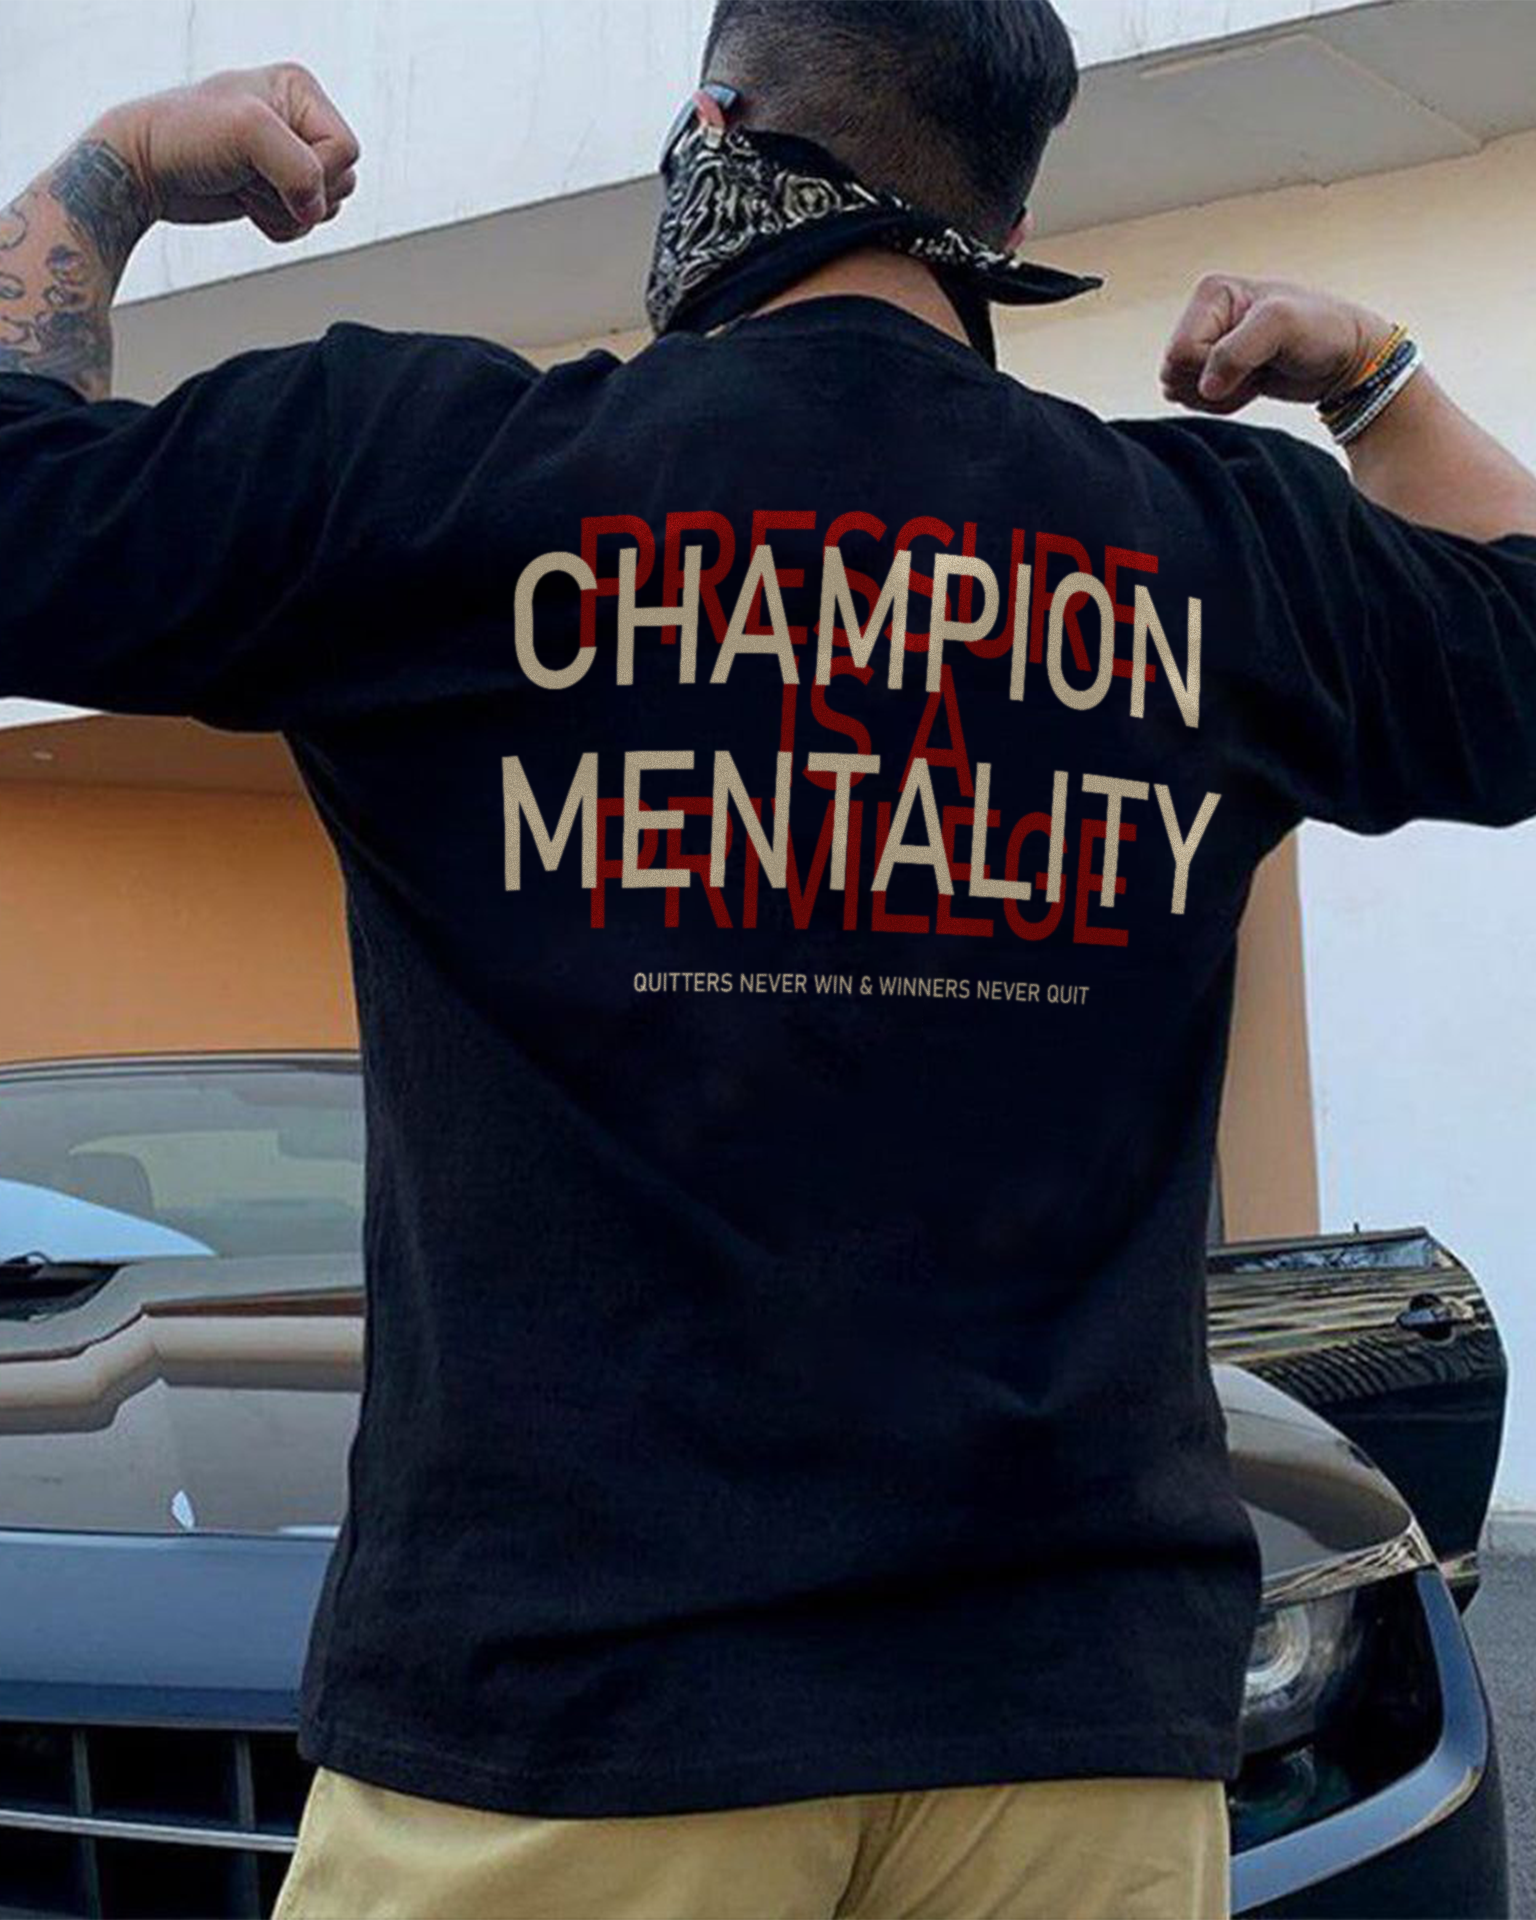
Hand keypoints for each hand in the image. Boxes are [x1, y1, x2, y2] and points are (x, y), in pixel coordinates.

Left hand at [91, 63, 359, 243]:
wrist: (142, 169)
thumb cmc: (181, 137)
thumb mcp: (248, 133)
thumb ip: (300, 168)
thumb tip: (315, 207)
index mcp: (298, 89)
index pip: (346, 149)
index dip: (314, 170)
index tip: (267, 165)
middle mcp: (297, 119)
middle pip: (342, 181)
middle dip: (296, 193)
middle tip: (250, 172)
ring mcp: (286, 156)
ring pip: (327, 206)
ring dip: (284, 210)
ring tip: (243, 184)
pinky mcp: (275, 188)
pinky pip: (305, 224)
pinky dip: (277, 224)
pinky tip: (243, 199)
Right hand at [1160, 273, 1393, 415]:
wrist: (1346, 356)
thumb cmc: (1321, 330)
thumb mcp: (1282, 326)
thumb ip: (1237, 352)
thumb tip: (1206, 387)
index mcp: (1211, 293)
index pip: (1180, 352)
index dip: (1213, 367)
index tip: (1256, 357)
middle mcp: (1204, 314)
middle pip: (1174, 373)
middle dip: (1216, 384)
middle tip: (1257, 368)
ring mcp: (1208, 343)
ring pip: (1180, 390)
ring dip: (1221, 396)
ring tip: (1258, 373)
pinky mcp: (1215, 369)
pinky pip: (1194, 400)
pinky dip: (1224, 403)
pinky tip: (1253, 383)